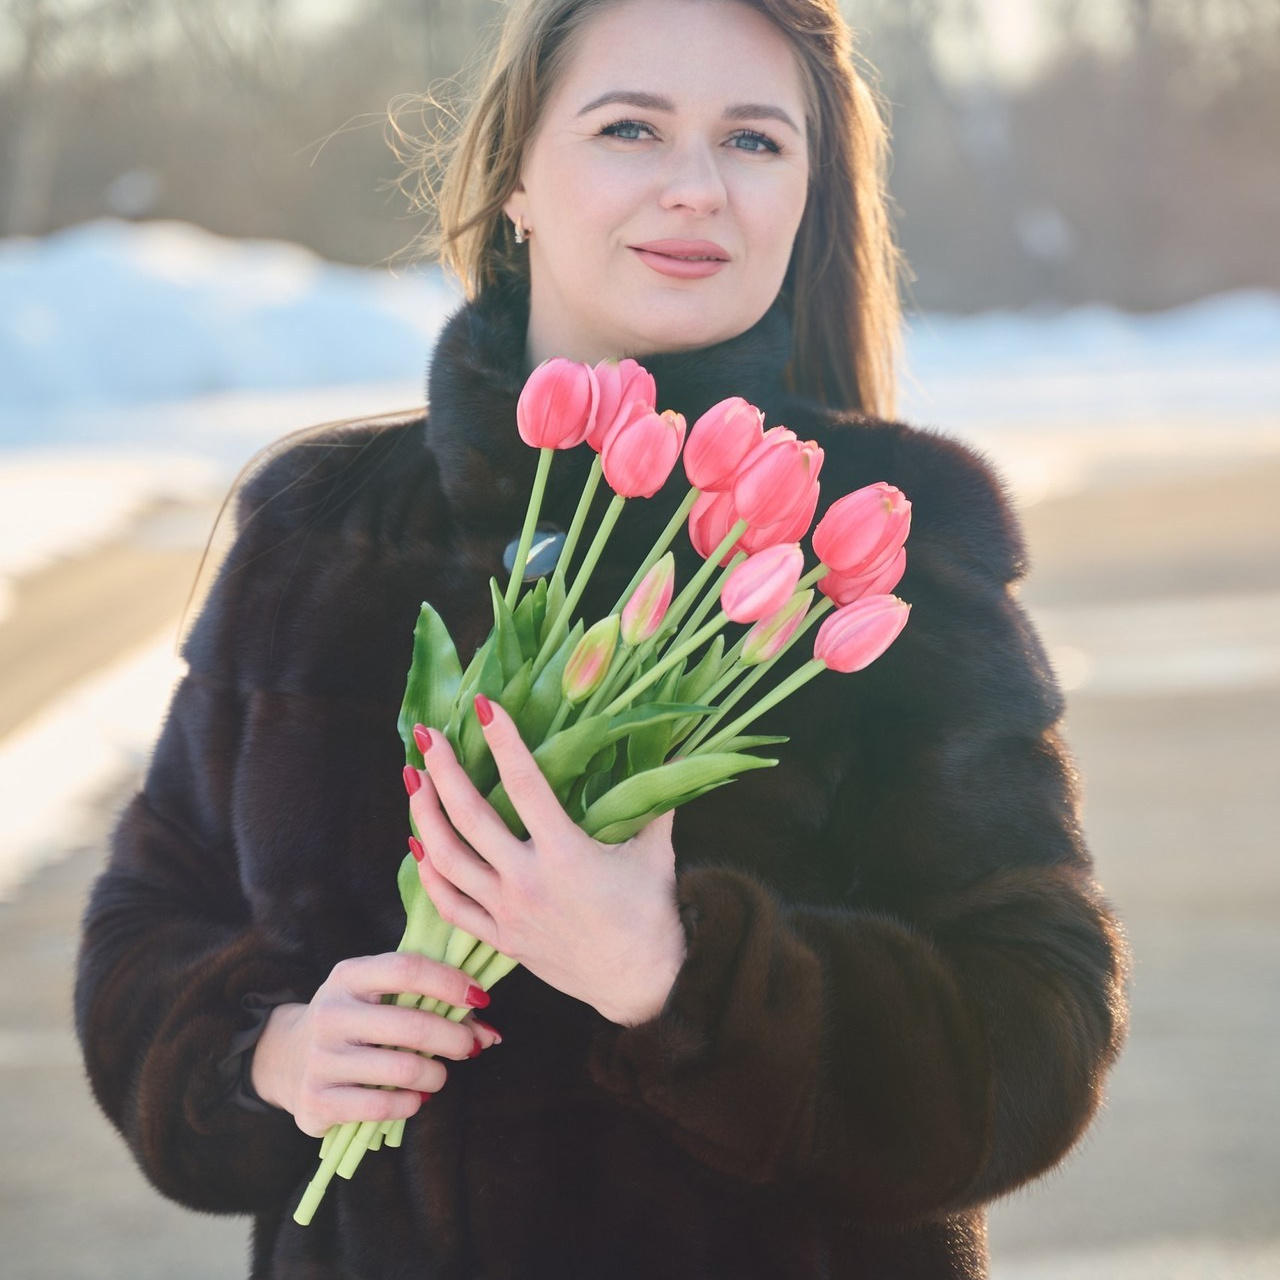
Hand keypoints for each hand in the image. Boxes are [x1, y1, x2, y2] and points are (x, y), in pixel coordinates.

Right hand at [249, 952, 501, 1136]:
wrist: (285, 1058)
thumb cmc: (354, 1020)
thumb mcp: (381, 998)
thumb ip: (434, 1006)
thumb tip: (490, 1035)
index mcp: (349, 976)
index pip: (407, 969)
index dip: (450, 982)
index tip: (480, 998)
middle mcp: (331, 1013)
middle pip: (411, 1024)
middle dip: (454, 1037)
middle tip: (469, 1047)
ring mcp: (320, 1058)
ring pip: (403, 1069)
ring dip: (436, 1075)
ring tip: (439, 1076)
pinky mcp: (316, 1100)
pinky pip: (382, 1105)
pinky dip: (411, 1104)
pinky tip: (414, 1099)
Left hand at [407, 696, 686, 1026]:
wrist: (640, 983)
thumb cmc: (650, 913)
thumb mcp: (655, 851)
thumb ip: (655, 800)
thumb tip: (675, 750)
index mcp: (567, 854)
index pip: (526, 785)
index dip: (504, 742)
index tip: (485, 707)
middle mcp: (528, 881)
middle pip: (470, 818)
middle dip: (444, 771)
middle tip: (429, 736)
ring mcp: (508, 912)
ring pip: (448, 860)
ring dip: (425, 816)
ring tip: (414, 780)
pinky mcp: (500, 938)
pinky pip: (450, 905)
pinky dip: (429, 873)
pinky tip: (418, 844)